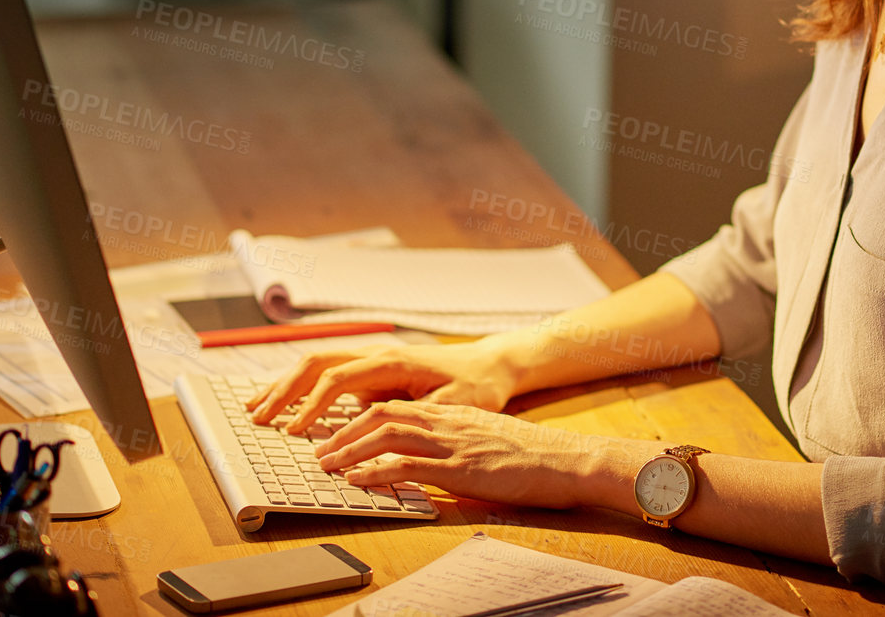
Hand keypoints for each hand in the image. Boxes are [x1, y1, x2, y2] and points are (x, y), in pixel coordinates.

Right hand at [245, 339, 521, 432]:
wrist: (491, 365)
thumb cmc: (477, 386)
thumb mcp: (455, 406)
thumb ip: (417, 415)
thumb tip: (384, 431)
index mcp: (391, 362)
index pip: (337, 380)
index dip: (312, 406)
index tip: (294, 432)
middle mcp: (376, 355)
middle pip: (315, 365)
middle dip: (283, 391)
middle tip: (257, 418)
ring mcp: (372, 360)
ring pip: (316, 365)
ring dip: (284, 385)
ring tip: (255, 407)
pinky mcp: (372, 371)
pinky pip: (328, 375)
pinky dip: (301, 387)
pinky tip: (284, 403)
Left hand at [314, 400, 654, 510]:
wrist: (565, 460)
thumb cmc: (529, 455)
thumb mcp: (484, 439)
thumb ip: (452, 441)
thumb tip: (423, 458)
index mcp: (451, 413)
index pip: (394, 405)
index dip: (358, 417)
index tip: (334, 432)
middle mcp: (447, 421)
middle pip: (382, 413)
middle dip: (344, 430)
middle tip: (319, 449)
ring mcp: (453, 443)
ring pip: (389, 434)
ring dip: (351, 449)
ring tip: (327, 464)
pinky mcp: (462, 468)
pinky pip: (410, 466)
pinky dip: (377, 471)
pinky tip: (358, 480)